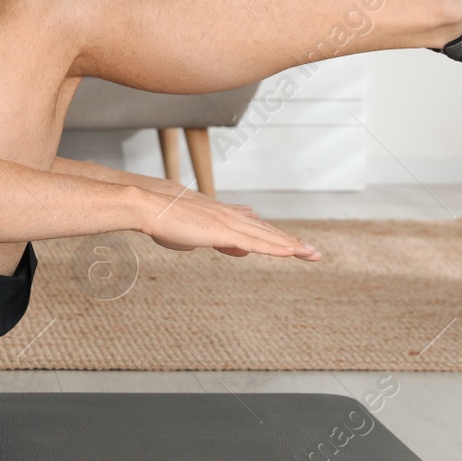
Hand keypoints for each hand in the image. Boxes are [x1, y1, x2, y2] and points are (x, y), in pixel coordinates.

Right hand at [142, 192, 319, 261]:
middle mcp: (230, 217)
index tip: (290, 244)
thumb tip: (228, 248)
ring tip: (312, 254)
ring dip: (291, 246)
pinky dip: (276, 248)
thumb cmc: (161, 220)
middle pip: (267, 232)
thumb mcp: (189, 235)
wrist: (148, 206)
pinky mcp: (224, 231)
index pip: (255, 228)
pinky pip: (257, 243)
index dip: (274, 237)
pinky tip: (291, 252)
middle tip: (313, 252)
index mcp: (222, 216)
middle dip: (291, 243)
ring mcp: (229, 223)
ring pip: (268, 237)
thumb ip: (210, 240)